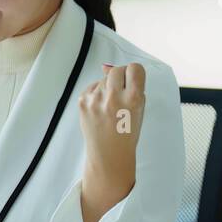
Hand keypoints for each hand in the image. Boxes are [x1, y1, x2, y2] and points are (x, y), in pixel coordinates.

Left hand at [76, 62, 145, 221]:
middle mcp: (114, 98)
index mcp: (133, 99)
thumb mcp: (139, 110)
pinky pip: (92, 87)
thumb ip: (132, 87)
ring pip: (103, 79)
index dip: (135, 73)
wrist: (109, 154)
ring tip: (110, 106)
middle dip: (121, 78)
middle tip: (121, 92)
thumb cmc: (127, 133)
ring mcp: (96, 100)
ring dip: (108, 87)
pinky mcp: (83, 102)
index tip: (134, 80)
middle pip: (117, 70)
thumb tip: (108, 67)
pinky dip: (97, 94)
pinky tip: (101, 110)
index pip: (135, 68)